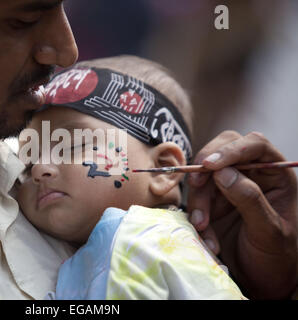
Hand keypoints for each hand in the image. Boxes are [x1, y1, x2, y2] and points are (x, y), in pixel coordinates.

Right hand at [187, 131, 296, 298]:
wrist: (261, 281)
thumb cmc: (277, 258)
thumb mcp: (270, 232)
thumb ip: (250, 200)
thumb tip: (224, 172)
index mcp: (276, 175)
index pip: (255, 145)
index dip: (232, 149)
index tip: (210, 165)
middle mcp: (251, 175)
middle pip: (223, 150)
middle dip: (206, 168)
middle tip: (195, 185)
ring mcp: (229, 187)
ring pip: (204, 176)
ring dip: (198, 200)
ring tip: (203, 227)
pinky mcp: (211, 202)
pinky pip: (195, 198)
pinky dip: (194, 214)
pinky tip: (206, 236)